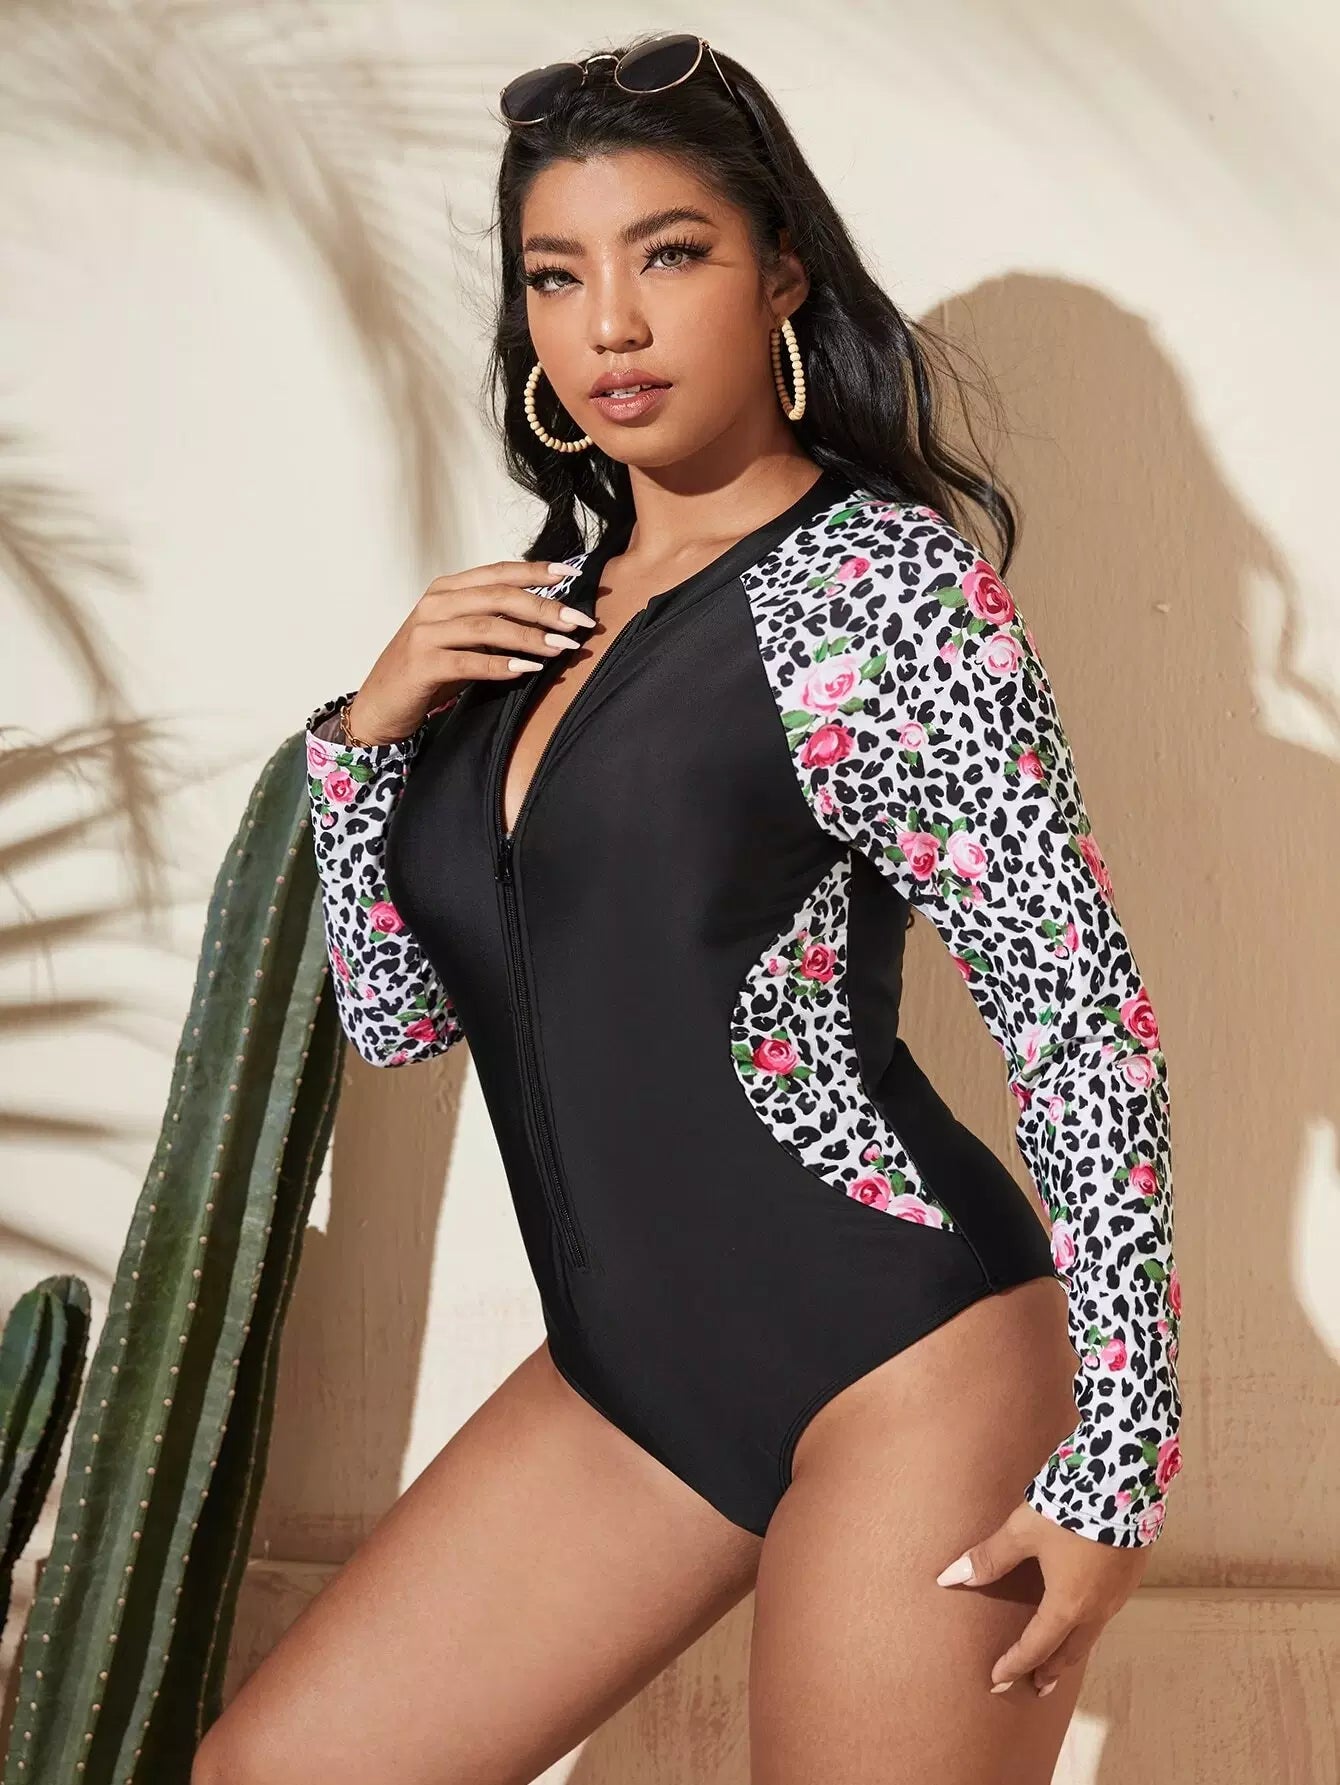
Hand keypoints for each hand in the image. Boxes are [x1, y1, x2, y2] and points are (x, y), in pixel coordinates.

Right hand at [346, 558, 597, 744]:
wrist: (380, 704)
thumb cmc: (428, 671)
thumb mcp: (461, 638)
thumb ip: (493, 622)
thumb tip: (549, 618)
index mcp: (446, 591)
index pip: (498, 572)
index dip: (536, 571)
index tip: (573, 573)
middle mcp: (434, 604)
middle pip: (498, 597)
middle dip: (544, 607)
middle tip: (578, 621)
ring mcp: (425, 633)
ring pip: (487, 627)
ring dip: (529, 636)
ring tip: (561, 646)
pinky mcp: (421, 664)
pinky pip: (469, 661)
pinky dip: (501, 665)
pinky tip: (527, 669)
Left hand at [934, 1499, 1150, 1696]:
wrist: (1124, 1483)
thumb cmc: (1070, 1509)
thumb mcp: (1022, 1531)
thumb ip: (989, 1557)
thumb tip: (949, 1577)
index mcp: (1067, 1604)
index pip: (1036, 1647)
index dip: (1014, 1664)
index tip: (997, 1680)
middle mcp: (1096, 1609)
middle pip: (1069, 1651)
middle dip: (1049, 1670)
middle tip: (1035, 1685)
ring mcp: (1117, 1596)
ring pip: (1090, 1636)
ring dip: (1071, 1651)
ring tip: (1058, 1659)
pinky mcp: (1130, 1577)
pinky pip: (1105, 1615)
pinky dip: (1088, 1628)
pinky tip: (1084, 1616)